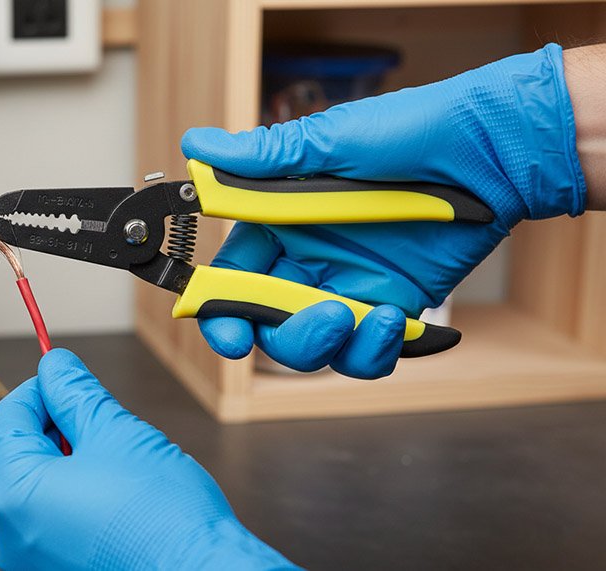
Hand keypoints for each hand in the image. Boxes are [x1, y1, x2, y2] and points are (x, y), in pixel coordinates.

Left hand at [0, 348, 298, 570]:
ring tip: (118, 458)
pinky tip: (118, 492)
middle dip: (58, 425)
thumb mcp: (115, 431)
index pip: (8, 417)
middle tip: (101, 417)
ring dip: (71, 460)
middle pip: (21, 453)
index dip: (40, 387)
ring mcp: (33, 560)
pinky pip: (55, 519)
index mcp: (14, 494)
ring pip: (40, 486)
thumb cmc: (163, 517)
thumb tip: (56, 368)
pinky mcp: (58, 570)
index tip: (67, 377)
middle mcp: (11, 534)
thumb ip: (75, 393)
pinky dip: (78, 496)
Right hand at [182, 43, 586, 378]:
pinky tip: (393, 321)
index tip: (226, 331)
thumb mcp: (331, 141)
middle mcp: (307, 256)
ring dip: (327, 344)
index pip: (233, 273)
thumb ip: (262, 160)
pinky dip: (373, 349)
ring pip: (312, 344)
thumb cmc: (413, 130)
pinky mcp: (389, 304)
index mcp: (280, 218)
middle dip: (279, 333)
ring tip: (361, 317)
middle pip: (266, 320)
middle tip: (318, 319)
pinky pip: (365, 350)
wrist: (492, 150)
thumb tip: (197, 147)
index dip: (219, 307)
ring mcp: (348, 283)